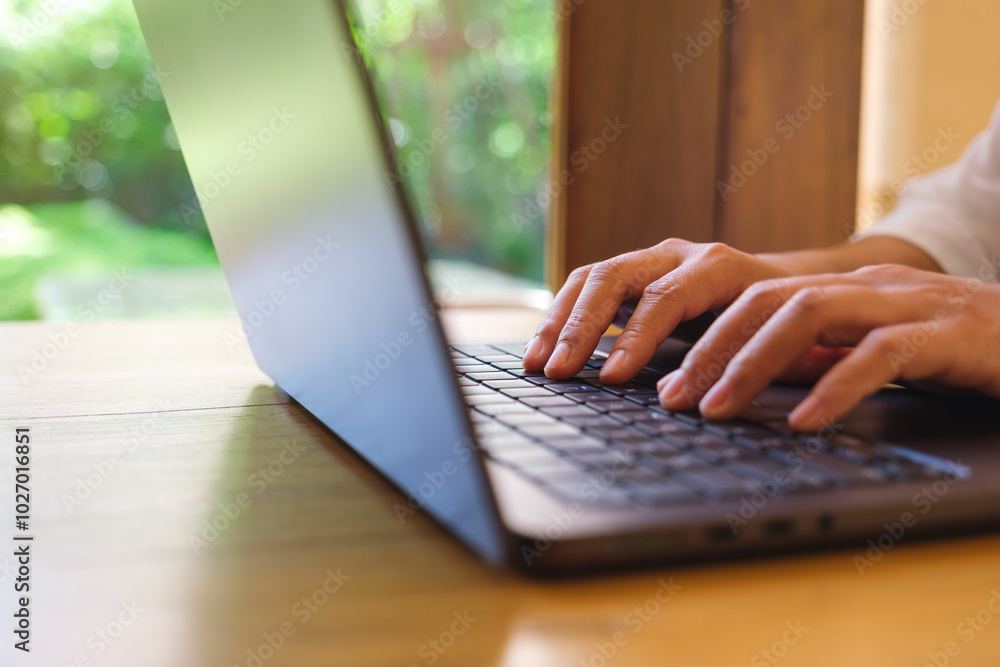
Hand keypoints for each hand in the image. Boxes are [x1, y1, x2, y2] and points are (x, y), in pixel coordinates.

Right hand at [522, 240, 792, 382]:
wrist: (787, 288)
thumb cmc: (785, 325)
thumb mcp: (781, 342)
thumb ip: (748, 363)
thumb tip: (716, 400)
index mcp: (719, 267)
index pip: (665, 298)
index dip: (636, 338)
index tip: (613, 379)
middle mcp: (680, 255)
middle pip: (615, 277)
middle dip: (582, 328)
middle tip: (558, 371)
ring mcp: (652, 260)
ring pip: (593, 277)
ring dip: (560, 321)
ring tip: (537, 363)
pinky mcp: (632, 274)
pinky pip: (587, 286)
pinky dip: (562, 316)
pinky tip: (544, 348)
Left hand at [657, 264, 999, 430]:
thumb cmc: (957, 349)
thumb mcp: (874, 349)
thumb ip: (821, 357)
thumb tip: (754, 381)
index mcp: (844, 290)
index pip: (754, 300)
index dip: (704, 339)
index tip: (667, 384)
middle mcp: (867, 288)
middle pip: (767, 301)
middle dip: (711, 351)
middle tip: (675, 400)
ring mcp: (907, 304)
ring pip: (810, 313)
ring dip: (753, 363)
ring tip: (718, 408)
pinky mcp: (949, 334)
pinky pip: (881, 353)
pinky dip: (836, 387)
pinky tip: (804, 421)